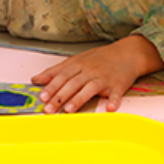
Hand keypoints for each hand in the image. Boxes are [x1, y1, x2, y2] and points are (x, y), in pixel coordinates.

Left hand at [31, 35, 163, 113]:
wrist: (128, 53)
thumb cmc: (101, 58)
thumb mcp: (77, 60)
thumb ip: (56, 71)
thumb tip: (36, 79)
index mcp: (79, 65)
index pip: (62, 76)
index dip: (51, 87)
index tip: (42, 97)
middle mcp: (90, 71)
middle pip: (73, 84)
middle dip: (59, 97)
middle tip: (49, 109)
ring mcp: (104, 78)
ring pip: (90, 89)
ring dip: (79, 99)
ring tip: (69, 110)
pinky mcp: (118, 85)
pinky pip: (116, 94)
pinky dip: (113, 101)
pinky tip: (109, 108)